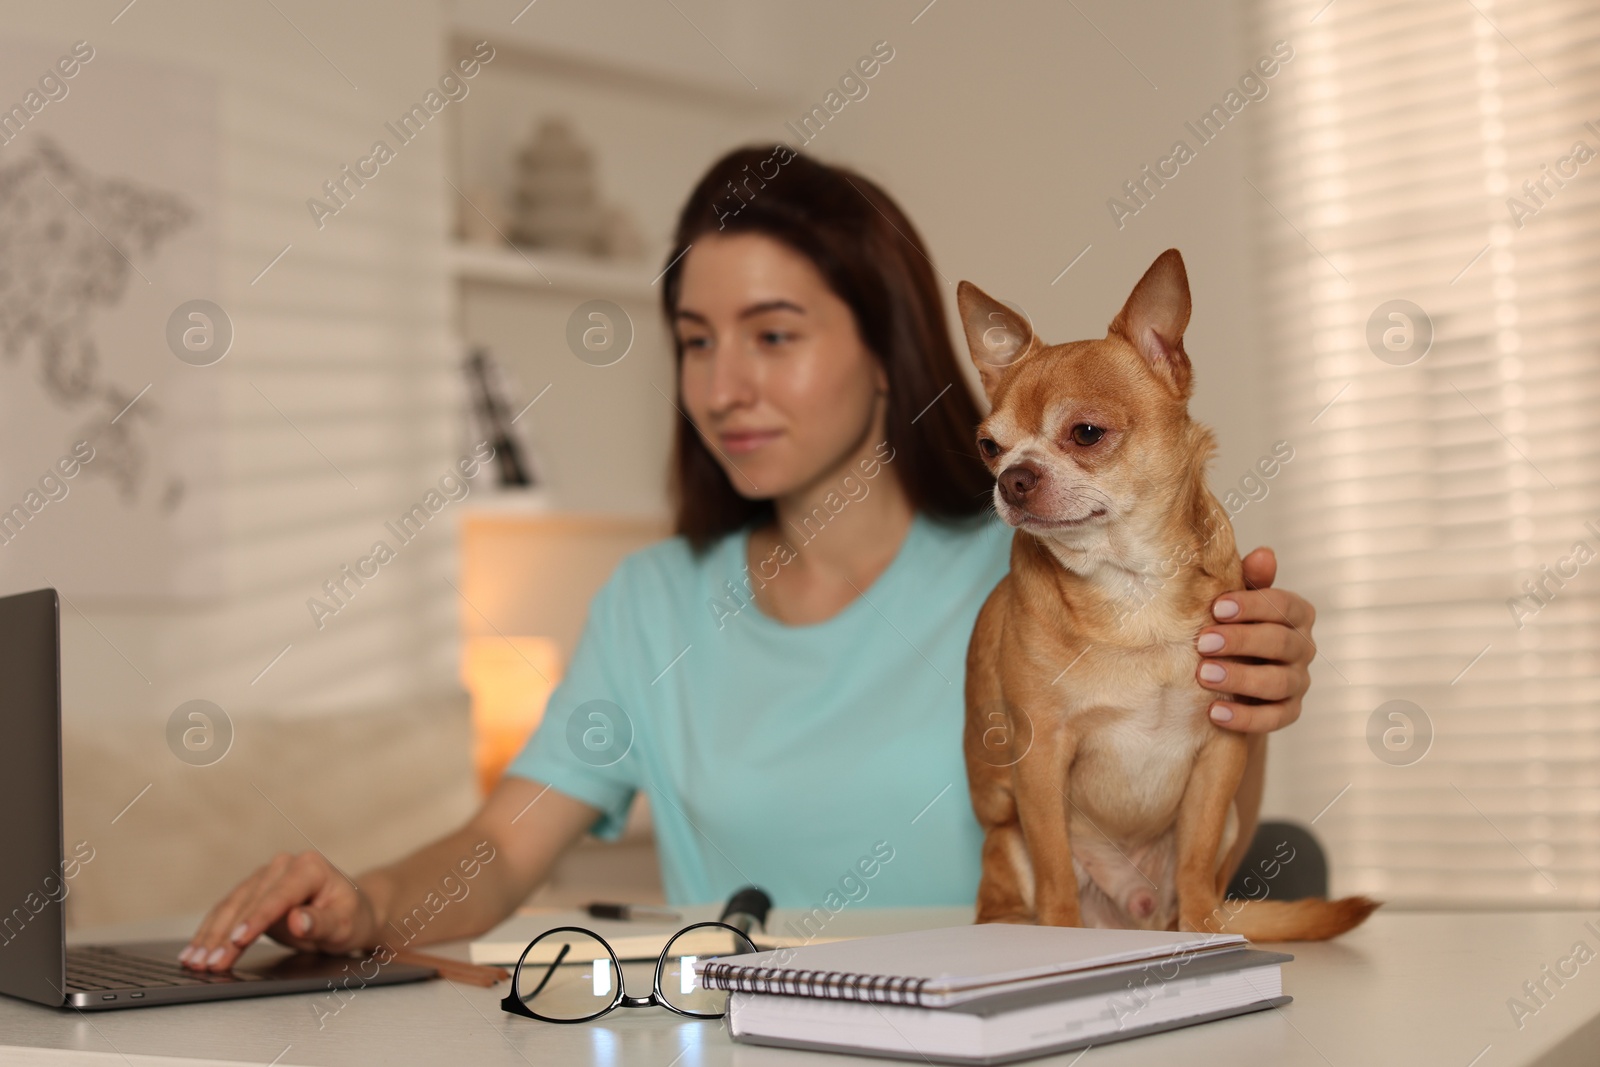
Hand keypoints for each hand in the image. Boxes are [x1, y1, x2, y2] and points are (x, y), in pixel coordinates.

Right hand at [180, 851, 379, 971]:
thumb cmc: (350, 918)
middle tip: (210, 964)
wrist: (350, 913)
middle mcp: (284, 866)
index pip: (278, 896)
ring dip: (210, 936)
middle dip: (226, 935)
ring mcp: (265, 877)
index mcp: (309, 868)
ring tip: (194, 962)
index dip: (257, 919)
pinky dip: (210, 932)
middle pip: (249, 902)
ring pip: (231, 906)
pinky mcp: (252, 892)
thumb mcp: (344, 925)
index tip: (238, 940)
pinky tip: (194, 950)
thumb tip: (298, 920)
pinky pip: (227, 911)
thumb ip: (321, 922)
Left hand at [1196, 546, 1315, 733]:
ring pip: (1278, 683)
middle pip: (1282, 644)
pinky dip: (1245, 717)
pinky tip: (1214, 713)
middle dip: (1242, 642)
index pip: (1283, 606)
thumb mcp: (1236, 601)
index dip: (1252, 606)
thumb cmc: (1231, 625)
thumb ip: (1250, 580)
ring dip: (1241, 678)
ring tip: (1203, 675)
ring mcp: (1298, 683)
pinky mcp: (1287, 712)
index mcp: (1295, 615)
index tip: (1216, 608)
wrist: (1232, 673)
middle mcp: (1303, 648)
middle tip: (1203, 643)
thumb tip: (1263, 554)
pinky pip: (1274, 719)